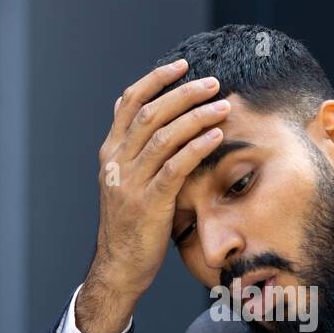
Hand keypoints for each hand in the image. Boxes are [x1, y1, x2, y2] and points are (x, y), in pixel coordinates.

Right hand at [78, 59, 230, 332]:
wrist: (119, 267)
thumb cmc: (132, 226)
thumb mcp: (129, 184)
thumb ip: (140, 155)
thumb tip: (162, 124)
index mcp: (110, 153)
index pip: (129, 103)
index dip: (155, 80)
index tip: (181, 65)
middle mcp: (117, 163)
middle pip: (149, 113)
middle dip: (183, 93)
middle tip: (212, 82)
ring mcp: (131, 183)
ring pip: (163, 136)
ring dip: (196, 116)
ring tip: (223, 105)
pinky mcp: (149, 203)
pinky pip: (175, 167)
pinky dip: (197, 147)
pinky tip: (216, 135)